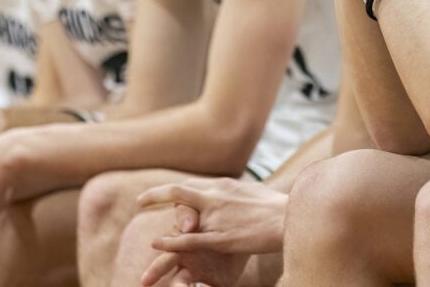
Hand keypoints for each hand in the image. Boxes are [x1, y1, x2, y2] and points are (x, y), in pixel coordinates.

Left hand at [137, 177, 285, 285]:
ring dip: (163, 225)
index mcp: (224, 186)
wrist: (288, 217)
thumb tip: (234, 190)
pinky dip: (169, 242)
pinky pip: (188, 240)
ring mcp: (216, 217)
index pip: (192, 184)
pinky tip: (155, 243)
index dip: (173, 190)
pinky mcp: (220, 238)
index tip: (159, 195)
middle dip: (155, 195)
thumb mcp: (252, 191)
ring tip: (147, 232)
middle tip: (141, 201)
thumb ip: (236, 192)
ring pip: (180, 218)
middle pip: (178, 192)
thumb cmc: (277, 205)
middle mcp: (216, 197)